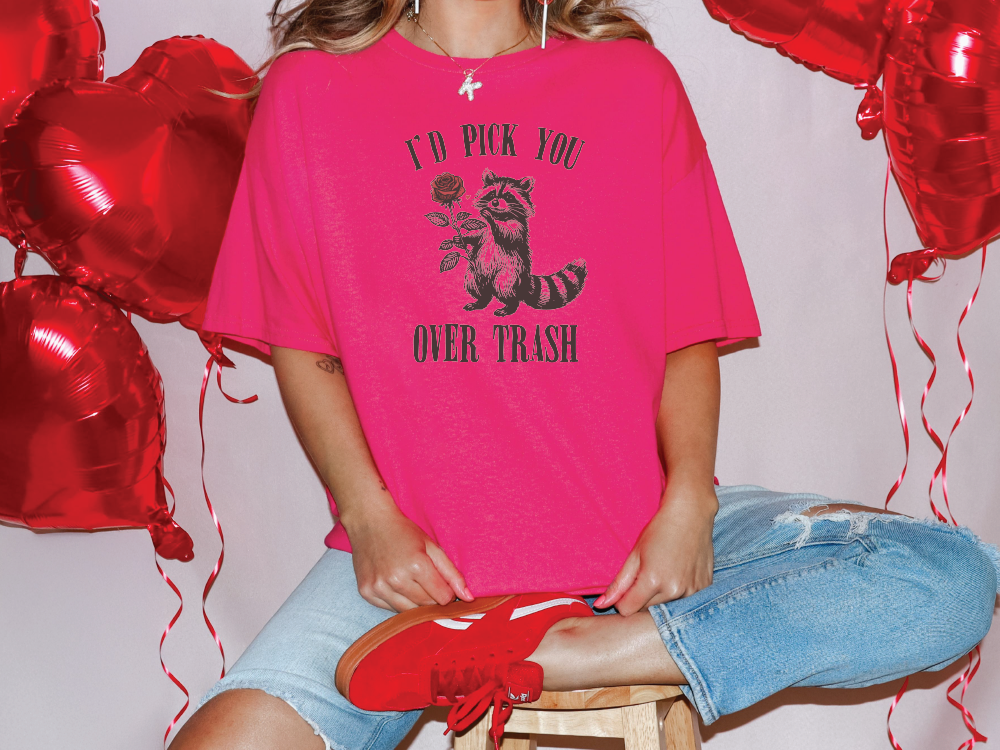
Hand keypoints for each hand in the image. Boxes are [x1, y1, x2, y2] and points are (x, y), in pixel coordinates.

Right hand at [345, 503, 473, 611]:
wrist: (369, 521)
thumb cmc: (403, 532)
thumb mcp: (432, 547)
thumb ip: (452, 573)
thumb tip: (469, 598)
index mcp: (416, 565)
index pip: (443, 598)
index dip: (447, 592)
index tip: (442, 582)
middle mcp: (396, 579)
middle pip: (426, 606)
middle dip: (432, 597)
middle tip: (426, 580)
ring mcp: (378, 587)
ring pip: (408, 612)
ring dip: (415, 602)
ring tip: (411, 581)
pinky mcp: (366, 592)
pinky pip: (390, 609)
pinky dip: (397, 601)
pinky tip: (395, 583)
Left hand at [596, 484, 717, 615]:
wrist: (691, 514)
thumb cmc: (660, 530)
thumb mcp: (634, 554)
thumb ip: (619, 583)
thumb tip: (601, 605)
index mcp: (653, 580)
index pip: (628, 610)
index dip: (622, 600)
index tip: (626, 587)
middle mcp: (674, 590)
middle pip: (647, 610)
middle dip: (641, 598)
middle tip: (646, 573)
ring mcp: (691, 590)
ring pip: (666, 607)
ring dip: (660, 597)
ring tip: (663, 572)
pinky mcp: (704, 588)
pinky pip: (684, 601)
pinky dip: (678, 593)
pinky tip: (677, 573)